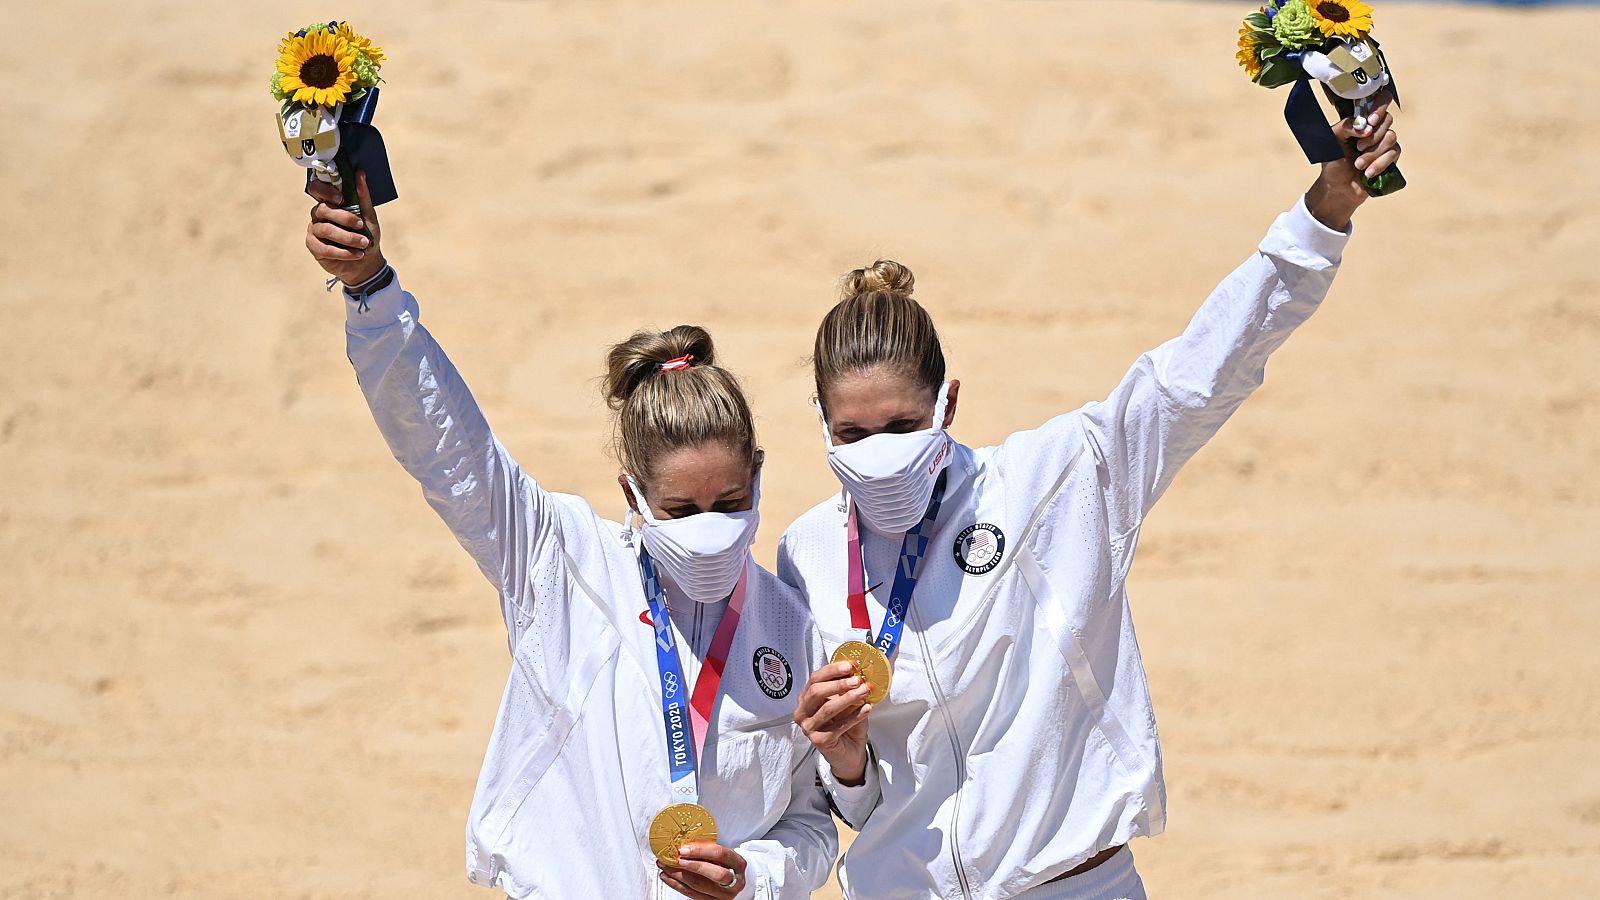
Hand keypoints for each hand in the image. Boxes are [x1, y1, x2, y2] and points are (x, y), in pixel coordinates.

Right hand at [305, 171, 384, 285]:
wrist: (367, 261)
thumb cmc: (367, 235)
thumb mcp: (369, 216)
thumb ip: (363, 196)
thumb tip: (360, 172)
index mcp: (330, 201)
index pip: (317, 188)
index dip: (325, 191)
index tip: (342, 199)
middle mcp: (319, 213)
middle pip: (322, 209)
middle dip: (344, 218)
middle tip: (361, 225)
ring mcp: (314, 229)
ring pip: (325, 229)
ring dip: (347, 237)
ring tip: (364, 243)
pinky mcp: (313, 246)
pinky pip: (324, 248)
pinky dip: (343, 252)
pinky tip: (357, 254)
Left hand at [658, 842, 747, 899]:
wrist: (734, 881)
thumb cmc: (726, 864)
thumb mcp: (723, 854)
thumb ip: (708, 849)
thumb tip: (684, 842)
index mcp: (738, 864)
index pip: (721, 855)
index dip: (701, 851)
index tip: (684, 848)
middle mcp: (734, 882)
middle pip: (714, 874)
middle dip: (692, 866)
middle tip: (676, 859)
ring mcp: (723, 895)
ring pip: (699, 886)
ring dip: (678, 874)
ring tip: (665, 865)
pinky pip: (691, 894)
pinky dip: (676, 884)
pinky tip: (667, 876)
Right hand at [793, 662, 871, 783]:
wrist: (850, 753)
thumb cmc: (846, 725)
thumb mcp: (846, 703)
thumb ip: (847, 689)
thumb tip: (858, 672)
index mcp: (806, 699)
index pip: (815, 679)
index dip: (832, 670)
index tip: (850, 665)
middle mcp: (803, 712)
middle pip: (816, 692)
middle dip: (839, 684)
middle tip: (857, 680)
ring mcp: (809, 728)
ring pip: (827, 708)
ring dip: (848, 698)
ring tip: (864, 691)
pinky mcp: (818, 741)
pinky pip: (838, 727)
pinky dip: (854, 716)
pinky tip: (866, 709)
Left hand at [1305, 89, 1402, 230]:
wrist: (1338, 188)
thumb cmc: (1333, 161)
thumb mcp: (1331, 140)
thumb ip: (1345, 126)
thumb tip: (1365, 126)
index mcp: (1362, 119)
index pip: (1380, 100)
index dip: (1380, 106)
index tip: (1371, 120)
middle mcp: (1375, 128)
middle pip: (1388, 119)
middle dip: (1373, 136)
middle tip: (1358, 147)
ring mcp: (1384, 142)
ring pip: (1391, 137)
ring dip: (1373, 153)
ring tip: (1358, 165)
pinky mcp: (1390, 157)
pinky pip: (1394, 153)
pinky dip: (1379, 163)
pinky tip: (1368, 173)